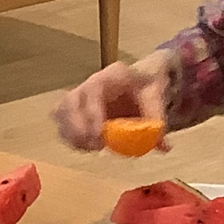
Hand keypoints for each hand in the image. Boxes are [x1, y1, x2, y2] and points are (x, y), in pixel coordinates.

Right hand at [53, 52, 172, 152]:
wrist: (140, 81)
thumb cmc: (146, 86)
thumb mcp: (157, 97)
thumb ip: (158, 120)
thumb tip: (163, 147)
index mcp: (112, 75)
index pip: (93, 88)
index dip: (92, 111)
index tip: (99, 134)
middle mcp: (91, 82)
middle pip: (70, 100)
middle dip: (77, 126)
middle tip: (95, 145)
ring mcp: (81, 96)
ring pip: (60, 111)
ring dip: (71, 133)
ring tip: (91, 148)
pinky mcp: (76, 110)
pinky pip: (62, 122)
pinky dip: (70, 137)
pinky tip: (87, 147)